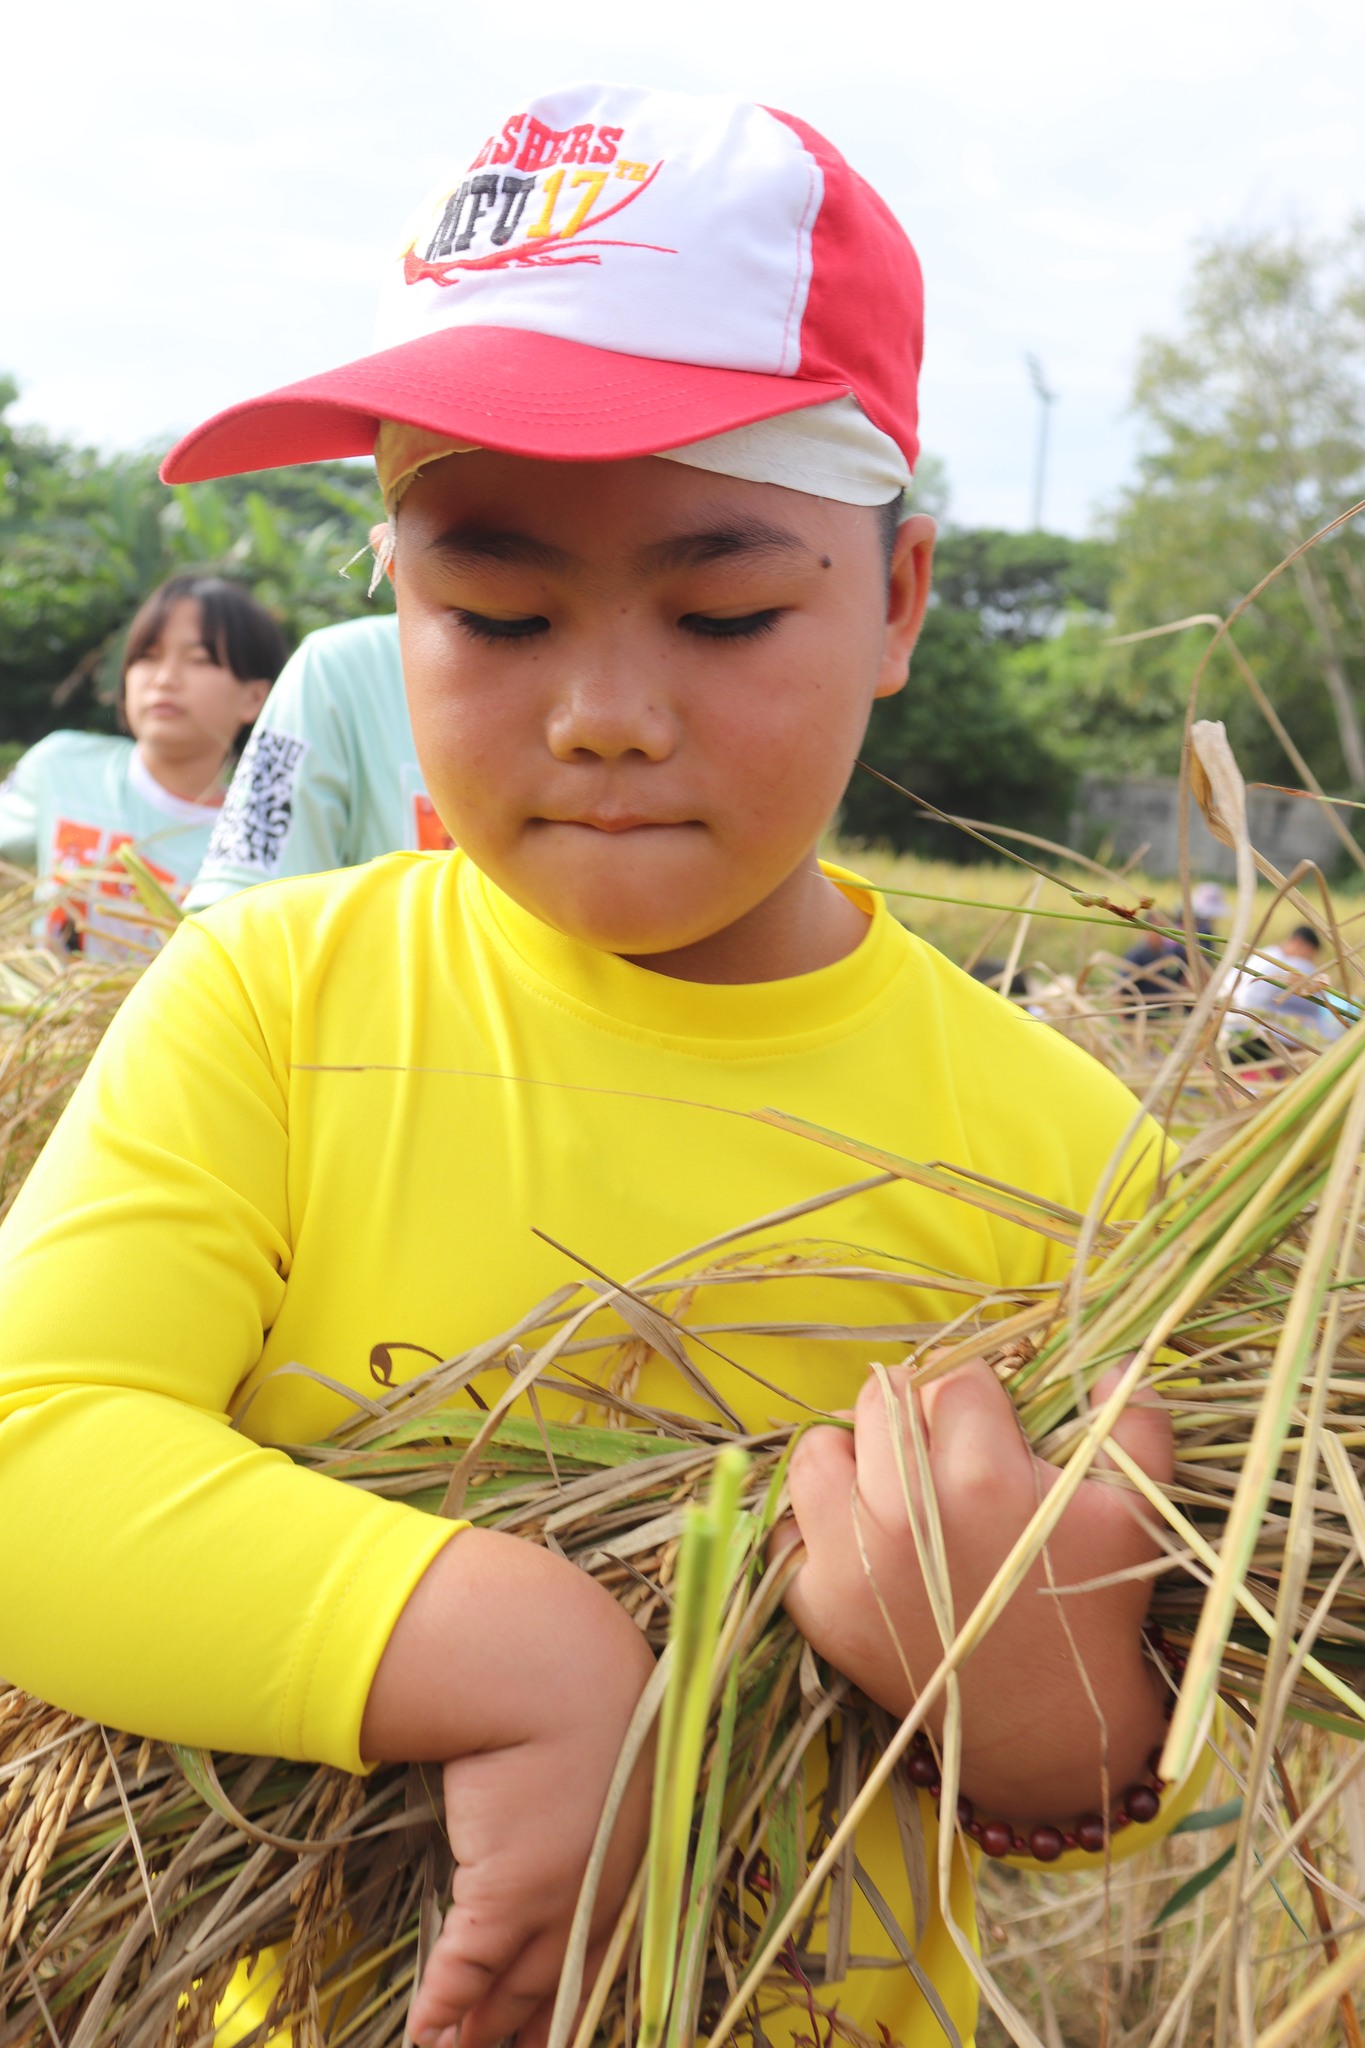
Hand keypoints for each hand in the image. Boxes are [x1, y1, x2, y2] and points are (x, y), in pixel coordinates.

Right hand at [361, 1529, 654, 2047]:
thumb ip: (594, 1779)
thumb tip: (568, 1786)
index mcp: (631, 1855)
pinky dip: (443, 2006)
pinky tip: (423, 2035)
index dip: (571, 1995)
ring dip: (478, 2028)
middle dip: (525, 2024)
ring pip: (512, 1983)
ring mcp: (552, 1901)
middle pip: (558, 1979)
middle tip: (494, 2047)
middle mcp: (599, 1891)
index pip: (600, 1946)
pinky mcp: (505, 1894)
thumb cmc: (577, 1687)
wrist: (555, 1674)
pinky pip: (469, 1968)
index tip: (550, 2028)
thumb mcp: (606, 1741)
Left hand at [776, 1361, 1171, 1820]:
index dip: (973, 1398)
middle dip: (912, 1414)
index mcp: (985, 1477)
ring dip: (852, 1455)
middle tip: (939, 1454)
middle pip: (882, 1398)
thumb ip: (1135, 1427)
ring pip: (819, 1447)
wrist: (1046, 1730)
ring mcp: (852, 1560)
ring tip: (889, 1484)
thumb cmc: (1091, 1610)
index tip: (985, 1429)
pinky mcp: (816, 1604)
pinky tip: (860, 1537)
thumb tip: (1118, 1360)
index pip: (954, 1379)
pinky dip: (814, 1522)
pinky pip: (785, 1525)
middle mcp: (907, 1512)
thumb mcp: (1134, 1517)